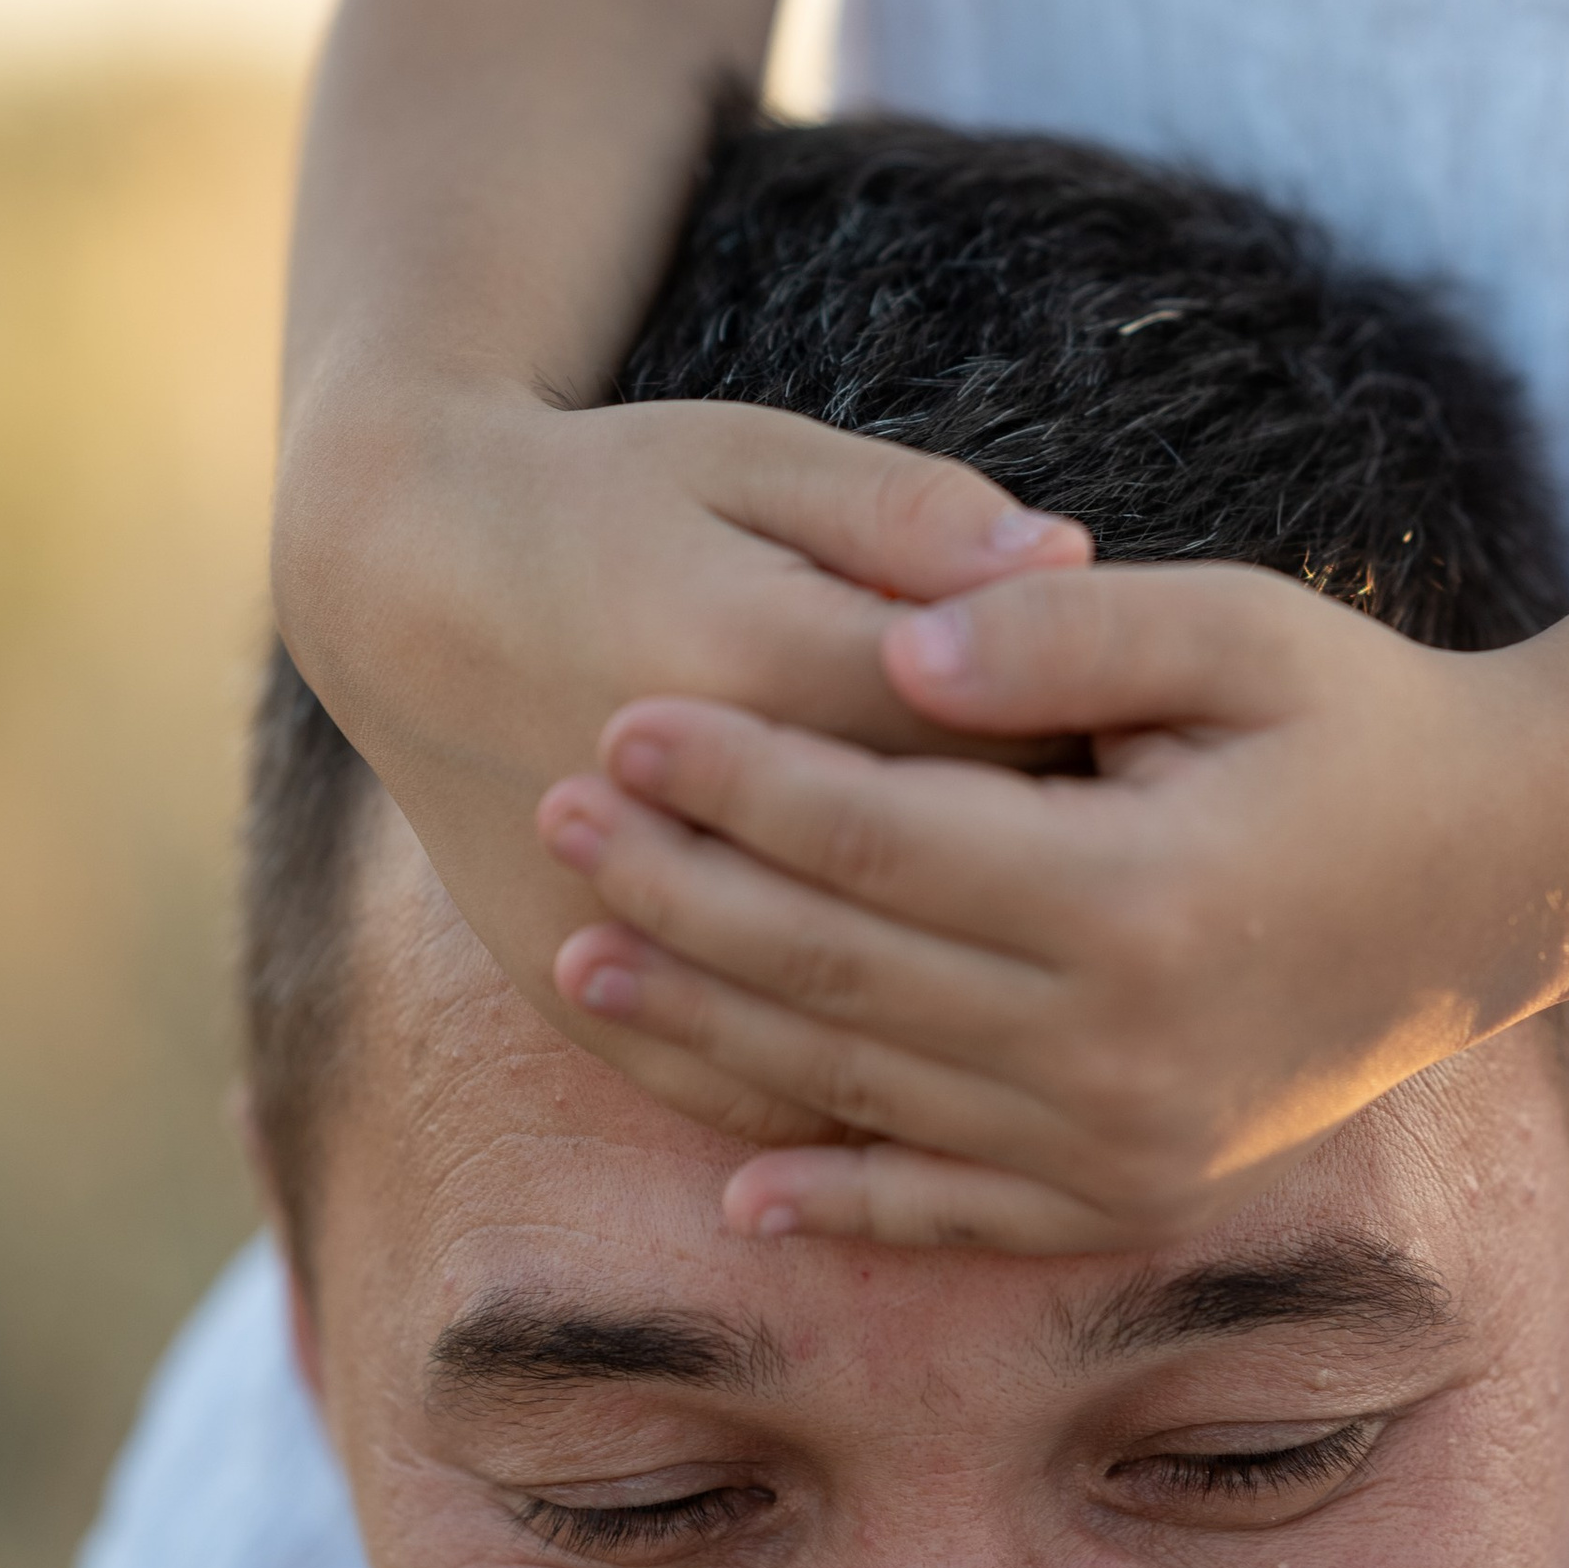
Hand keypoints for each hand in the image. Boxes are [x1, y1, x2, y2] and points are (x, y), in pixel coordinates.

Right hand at [272, 377, 1089, 1141]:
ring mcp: (607, 918)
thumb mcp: (761, 456)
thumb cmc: (613, 492)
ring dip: (958, 1027)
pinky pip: (739, 1093)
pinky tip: (944, 1107)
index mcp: (748, 656)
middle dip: (1040, 891)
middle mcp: (675, 812)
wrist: (400, 573)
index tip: (1168, 759)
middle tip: (1141, 885)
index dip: (1090, 749)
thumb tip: (1071, 559)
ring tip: (1066, 1005)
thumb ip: (912, 515)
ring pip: (836, 1020)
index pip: (979, 737)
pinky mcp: (568, 984)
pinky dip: (842, 1110)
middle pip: (926, 889)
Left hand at [534, 564, 1568, 1249]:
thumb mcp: (1241, 629)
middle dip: (682, 890)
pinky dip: (850, 1201)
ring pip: (870, 1091)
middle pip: (842, 969)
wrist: (1510, 880)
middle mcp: (1122, 1044)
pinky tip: (742, 1186)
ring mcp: (1131, 1139)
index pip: (877, 838)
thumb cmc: (1367, 722)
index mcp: (1138, 893)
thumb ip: (1064, 628)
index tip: (620, 722)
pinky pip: (964, 1212)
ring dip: (715, 1029)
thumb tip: (894, 643)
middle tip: (552, 814)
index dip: (735, 779)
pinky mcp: (1144, 1191)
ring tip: (583, 960)